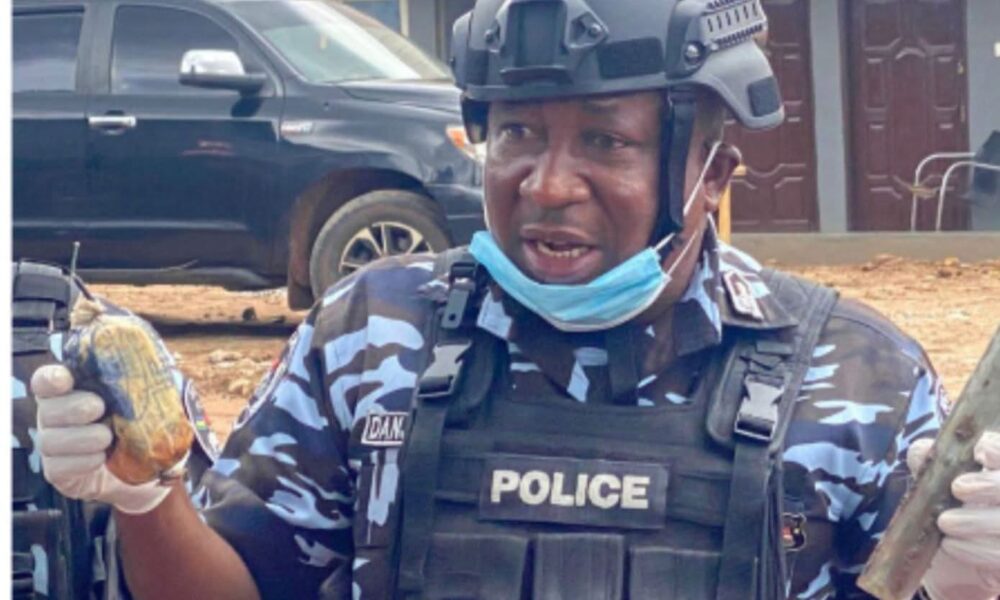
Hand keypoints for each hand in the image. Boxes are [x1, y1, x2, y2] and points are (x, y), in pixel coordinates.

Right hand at [31, 364, 177, 514]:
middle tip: (99, 408)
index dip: (51, 378)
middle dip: (72, 407)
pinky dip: (80, 462)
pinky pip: (58, 468)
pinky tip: (101, 459)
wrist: (150, 470)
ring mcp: (56, 447)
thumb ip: (154, 384)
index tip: (66, 378)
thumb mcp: (155, 402)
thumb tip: (173, 371)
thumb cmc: (146, 427)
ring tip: (107, 437)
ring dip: (80, 437)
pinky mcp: (60, 474)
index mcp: (74, 392)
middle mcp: (57, 418)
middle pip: (47, 409)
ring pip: (50, 440)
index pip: (47, 381)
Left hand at [911, 432, 999, 599]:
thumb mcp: (939, 481)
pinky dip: (975, 551)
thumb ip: (933, 462)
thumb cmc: (951, 506)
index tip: (980, 450)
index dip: (999, 450)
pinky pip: (999, 555)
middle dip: (990, 485)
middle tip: (958, 488)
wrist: (957, 553)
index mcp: (999, 471)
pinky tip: (949, 545)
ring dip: (978, 521)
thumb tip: (922, 451)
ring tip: (945, 522)